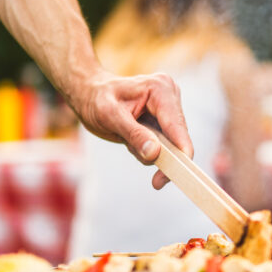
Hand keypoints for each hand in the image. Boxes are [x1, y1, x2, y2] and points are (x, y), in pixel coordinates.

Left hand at [69, 70, 193, 188]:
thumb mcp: (109, 117)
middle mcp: (169, 95)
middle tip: (155, 182)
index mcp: (159, 89)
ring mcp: (169, 107)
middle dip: (164, 157)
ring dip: (151, 152)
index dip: (181, 151)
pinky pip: (165, 144)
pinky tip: (131, 140)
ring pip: (173, 144)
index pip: (177, 125)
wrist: (90, 95)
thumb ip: (133, 134)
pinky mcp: (165, 118)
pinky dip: (149, 150)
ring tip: (127, 140)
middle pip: (179, 137)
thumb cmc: (97, 101)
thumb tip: (154, 153)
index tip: (180, 174)